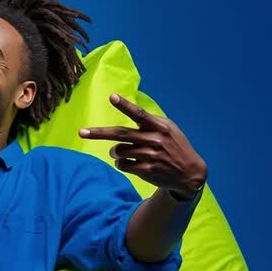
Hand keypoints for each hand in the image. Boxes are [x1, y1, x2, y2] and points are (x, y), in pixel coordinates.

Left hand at [79, 93, 207, 199]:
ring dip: (115, 152)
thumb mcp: (168, 129)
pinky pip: (122, 165)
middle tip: (81, 132)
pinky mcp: (147, 170)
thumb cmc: (174, 146)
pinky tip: (129, 163)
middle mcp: (155, 140)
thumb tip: (125, 119)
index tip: (112, 97)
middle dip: (98, 133)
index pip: (139, 114)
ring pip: (119, 151)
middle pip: (120, 134)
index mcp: (159, 126)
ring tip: (123, 152)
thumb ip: (148, 122)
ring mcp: (150, 156)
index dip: (125, 105)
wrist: (190, 173)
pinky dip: (121, 163)